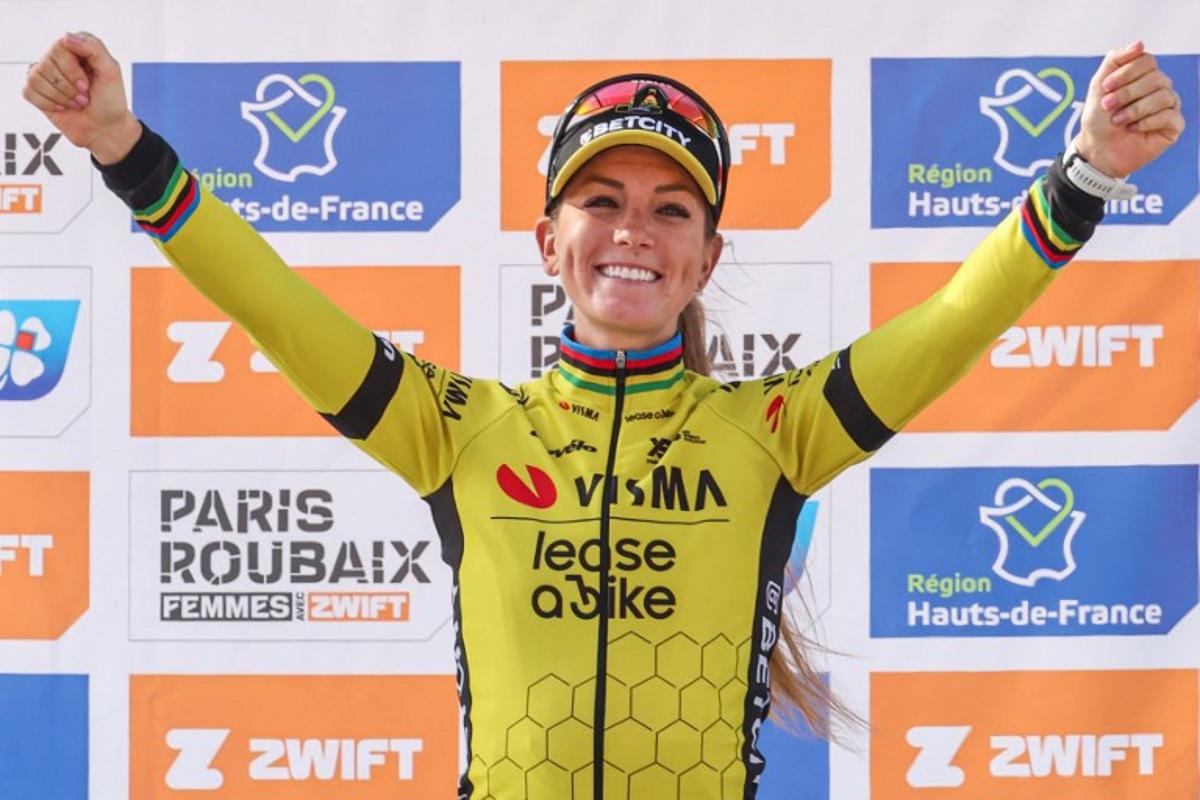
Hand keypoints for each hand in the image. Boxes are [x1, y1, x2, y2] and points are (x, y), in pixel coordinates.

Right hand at [22, 31, 140, 164]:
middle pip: (47, 63)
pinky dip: (48, 103)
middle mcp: (58, 55)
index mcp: (77, 46)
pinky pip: (29, 91)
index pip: (61, 46)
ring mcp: (46, 72)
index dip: (72, 70)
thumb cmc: (110, 100)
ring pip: (36, 78)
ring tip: (76, 103)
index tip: (87, 85)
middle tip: (84, 97)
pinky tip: (63, 107)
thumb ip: (94, 49)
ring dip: (61, 97)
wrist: (105, 128)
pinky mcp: (36, 89)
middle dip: (68, 87)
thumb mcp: (111, 73)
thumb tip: (66, 37)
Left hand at [1073, 41, 1185, 177]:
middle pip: (1156, 78)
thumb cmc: (1099, 119)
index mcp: (1143, 76)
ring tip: (1118, 120)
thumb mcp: (1099, 85)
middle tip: (1108, 106)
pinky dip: (1147, 122)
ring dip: (1135, 109)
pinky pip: (1170, 116)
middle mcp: (1159, 88)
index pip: (1147, 60)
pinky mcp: (1173, 126)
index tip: (1106, 87)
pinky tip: (1133, 128)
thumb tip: (1139, 43)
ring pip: (1164, 96)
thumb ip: (1115, 60)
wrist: (1097, 149)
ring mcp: (1168, 106)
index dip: (1126, 73)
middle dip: (1127, 93)